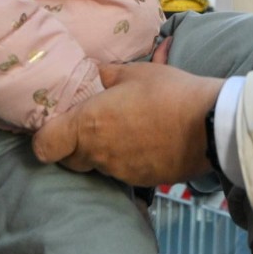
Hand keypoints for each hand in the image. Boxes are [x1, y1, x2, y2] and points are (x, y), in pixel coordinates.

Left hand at [31, 62, 222, 185]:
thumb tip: (95, 73)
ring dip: (103, 151)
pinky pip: (121, 171)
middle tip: (93, 124)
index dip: (44, 137)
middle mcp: (97, 153)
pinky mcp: (140, 181)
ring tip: (127, 129)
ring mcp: (118, 171)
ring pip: (96, 166)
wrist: (208, 125)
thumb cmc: (168, 93)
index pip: (43, 147)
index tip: (56, 125)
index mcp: (88, 123)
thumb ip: (108, 74)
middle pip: (68, 159)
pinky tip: (146, 142)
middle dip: (73, 145)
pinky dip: (127, 159)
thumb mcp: (136, 72)